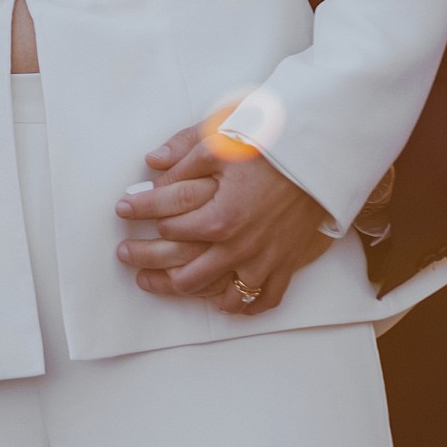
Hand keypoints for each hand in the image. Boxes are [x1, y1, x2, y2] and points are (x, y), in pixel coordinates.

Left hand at [115, 126, 333, 313]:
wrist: (323, 158)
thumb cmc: (273, 147)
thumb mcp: (223, 141)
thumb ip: (184, 155)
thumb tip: (151, 164)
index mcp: (219, 218)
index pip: (165, 223)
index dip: (138, 212)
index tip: (123, 207)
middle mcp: (238, 248)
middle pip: (181, 272)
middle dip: (145, 262)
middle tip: (125, 253)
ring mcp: (263, 261)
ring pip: (216, 294)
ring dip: (183, 291)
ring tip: (158, 281)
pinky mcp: (285, 266)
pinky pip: (261, 301)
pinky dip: (240, 304)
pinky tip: (220, 298)